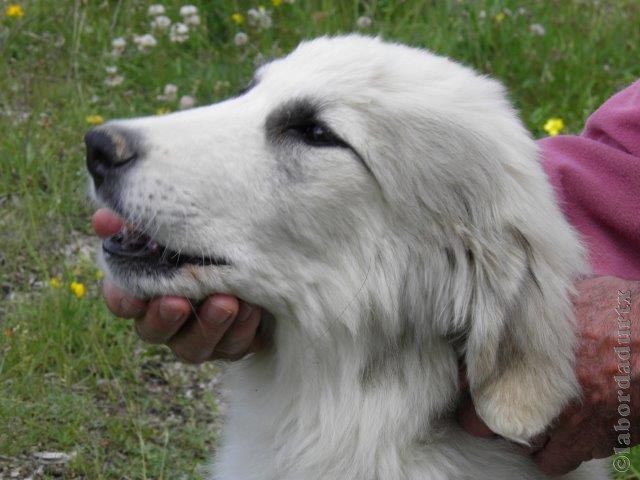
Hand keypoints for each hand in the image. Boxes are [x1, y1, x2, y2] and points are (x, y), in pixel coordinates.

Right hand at [92, 208, 263, 362]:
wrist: (255, 250)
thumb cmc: (204, 233)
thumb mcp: (173, 222)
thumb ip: (137, 223)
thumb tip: (102, 220)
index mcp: (145, 290)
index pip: (123, 301)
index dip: (124, 301)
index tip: (134, 298)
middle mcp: (166, 318)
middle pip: (153, 331)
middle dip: (165, 318)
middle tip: (179, 302)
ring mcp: (198, 336)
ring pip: (193, 347)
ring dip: (208, 326)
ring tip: (227, 302)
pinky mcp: (231, 344)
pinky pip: (232, 348)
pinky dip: (241, 330)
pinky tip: (253, 309)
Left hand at [458, 276, 639, 474]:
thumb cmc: (623, 313)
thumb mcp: (574, 294)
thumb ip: (541, 305)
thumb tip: (521, 298)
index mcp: (521, 349)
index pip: (470, 371)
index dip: (466, 377)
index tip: (466, 378)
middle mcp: (532, 387)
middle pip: (482, 416)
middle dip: (480, 411)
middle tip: (485, 404)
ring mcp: (557, 418)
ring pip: (513, 440)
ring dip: (515, 432)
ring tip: (522, 418)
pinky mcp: (586, 441)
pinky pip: (551, 462)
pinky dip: (547, 454)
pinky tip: (551, 439)